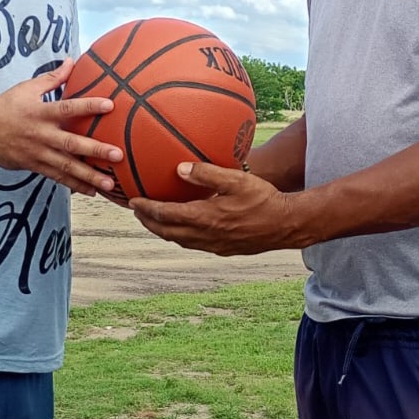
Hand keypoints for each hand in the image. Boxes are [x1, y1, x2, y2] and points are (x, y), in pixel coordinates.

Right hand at [0, 60, 122, 196]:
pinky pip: (57, 177)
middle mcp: (41, 134)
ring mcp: (39, 153)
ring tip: (110, 184)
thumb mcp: (25, 89)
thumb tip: (71, 61)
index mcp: (40, 112)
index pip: (68, 108)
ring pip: (67, 166)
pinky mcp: (35, 166)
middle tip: (117, 155)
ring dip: (89, 176)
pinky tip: (92, 191)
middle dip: (96, 150)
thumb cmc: (3, 108)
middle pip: (72, 143)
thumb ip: (52, 78)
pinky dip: (74, 185)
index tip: (110, 106)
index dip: (89, 106)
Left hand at [130, 161, 302, 255]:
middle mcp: (206, 236)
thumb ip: (207, 173)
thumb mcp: (236, 180)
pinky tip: (183, 227)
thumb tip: (180, 168)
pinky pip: (193, 244)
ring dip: (163, 230)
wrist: (286, 225)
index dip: (146, 209)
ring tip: (154, 220)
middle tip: (136, 211)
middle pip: (167, 232)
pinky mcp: (223, 249)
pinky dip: (180, 235)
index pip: (166, 215)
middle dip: (148, 222)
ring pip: (179, 240)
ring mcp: (214, 245)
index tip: (132, 201)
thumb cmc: (263, 198)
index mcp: (205, 218)